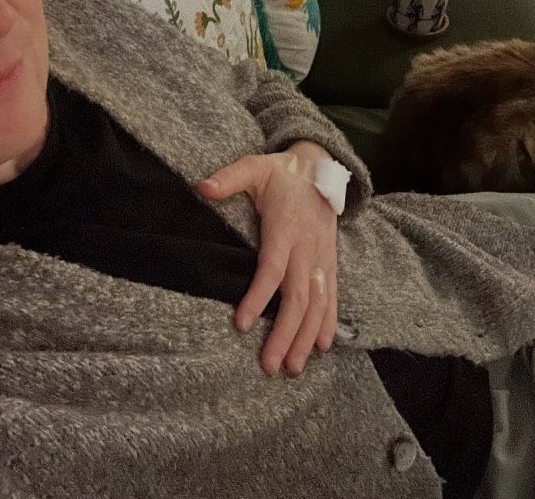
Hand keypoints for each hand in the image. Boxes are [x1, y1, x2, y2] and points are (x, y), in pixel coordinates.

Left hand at [198, 141, 338, 375]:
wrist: (321, 167)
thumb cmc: (281, 173)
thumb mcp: (254, 167)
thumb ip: (229, 178)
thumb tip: (201, 187)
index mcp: (285, 228)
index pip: (272, 268)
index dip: (258, 296)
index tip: (241, 323)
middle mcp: (307, 247)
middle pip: (298, 296)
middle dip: (285, 333)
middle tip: (269, 365)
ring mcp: (322, 257)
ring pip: (318, 303)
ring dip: (306, 337)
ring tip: (293, 367)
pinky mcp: (330, 262)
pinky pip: (332, 297)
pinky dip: (328, 323)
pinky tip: (322, 347)